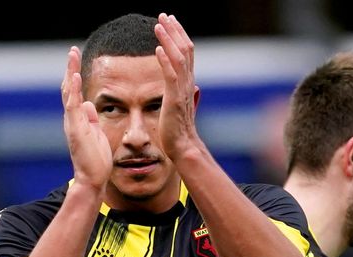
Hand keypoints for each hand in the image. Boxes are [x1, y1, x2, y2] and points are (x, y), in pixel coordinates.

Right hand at [61, 46, 111, 190]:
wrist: (92, 178)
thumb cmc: (96, 159)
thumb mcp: (95, 133)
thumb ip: (91, 118)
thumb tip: (89, 104)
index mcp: (77, 119)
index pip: (74, 92)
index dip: (74, 75)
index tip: (77, 59)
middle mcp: (71, 118)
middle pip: (68, 88)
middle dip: (70, 68)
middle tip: (73, 50)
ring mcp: (72, 123)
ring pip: (68, 92)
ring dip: (70, 72)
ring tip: (72, 55)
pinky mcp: (76, 129)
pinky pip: (72, 106)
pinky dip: (73, 90)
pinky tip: (74, 76)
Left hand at [154, 13, 199, 160]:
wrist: (182, 146)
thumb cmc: (179, 129)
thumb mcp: (183, 106)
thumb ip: (186, 93)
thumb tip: (195, 87)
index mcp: (188, 82)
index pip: (186, 52)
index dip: (178, 35)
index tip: (169, 21)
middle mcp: (188, 82)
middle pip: (185, 49)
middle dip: (174, 30)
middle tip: (164, 15)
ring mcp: (182, 90)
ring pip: (178, 58)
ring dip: (168, 39)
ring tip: (159, 25)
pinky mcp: (174, 99)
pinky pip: (171, 75)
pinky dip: (165, 60)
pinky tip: (157, 48)